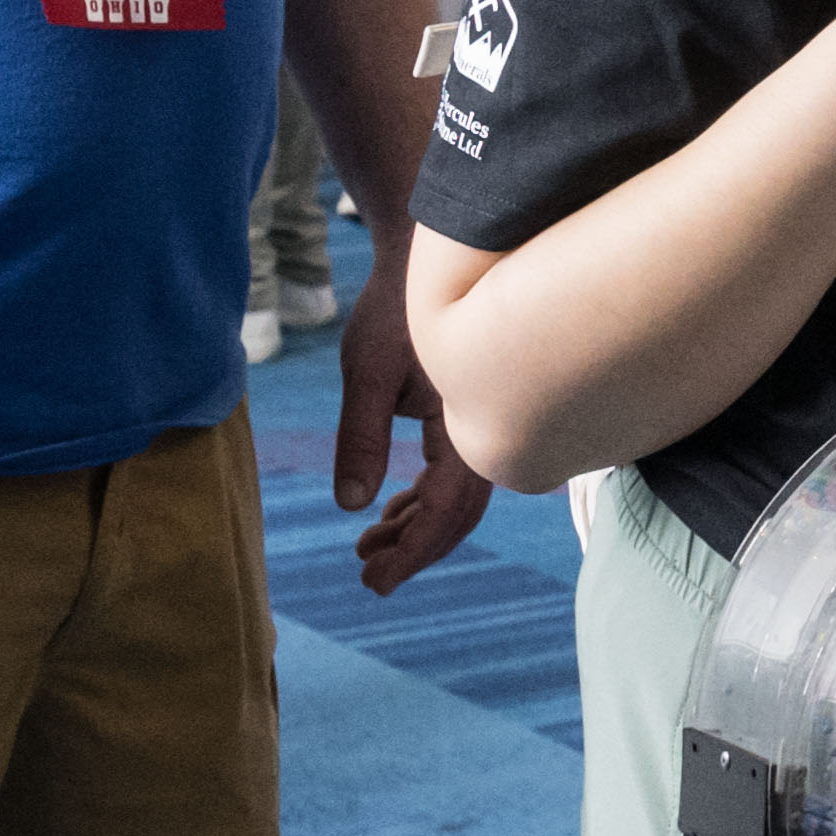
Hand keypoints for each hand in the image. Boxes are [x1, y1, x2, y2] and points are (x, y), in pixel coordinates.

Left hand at [334, 293, 497, 598]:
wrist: (426, 253)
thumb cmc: (395, 307)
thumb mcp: (365, 372)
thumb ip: (361, 438)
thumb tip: (352, 505)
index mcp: (466, 419)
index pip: (447, 509)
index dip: (413, 551)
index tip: (375, 581)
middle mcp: (483, 425)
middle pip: (459, 513)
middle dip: (415, 549)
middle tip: (368, 575)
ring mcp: (479, 421)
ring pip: (458, 497)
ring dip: (416, 527)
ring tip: (368, 547)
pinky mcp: (466, 412)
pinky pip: (454, 473)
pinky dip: (423, 499)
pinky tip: (391, 509)